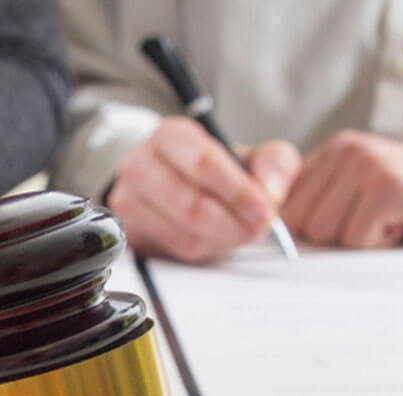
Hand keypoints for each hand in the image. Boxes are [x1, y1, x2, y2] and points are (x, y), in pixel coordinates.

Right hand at [106, 115, 300, 262]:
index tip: (265, 210)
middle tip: (258, 229)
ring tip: (240, 233)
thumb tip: (271, 192)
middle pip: (191, 206)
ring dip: (222, 240)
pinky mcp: (130, 234)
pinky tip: (217, 240)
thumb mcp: (252, 156)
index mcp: (170, 136)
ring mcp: (129, 202)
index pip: (202, 164)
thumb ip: (274, 164)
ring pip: (184, 235)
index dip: (237, 192)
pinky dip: (204, 251)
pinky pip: (175, 252)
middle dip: (233, 223)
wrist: (175, 188)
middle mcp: (140, 166)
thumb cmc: (215, 172)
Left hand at [281, 130, 402, 248]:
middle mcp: (346, 149)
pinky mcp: (390, 185)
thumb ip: (316, 207)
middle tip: (374, 221)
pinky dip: (381, 243)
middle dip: (334, 238)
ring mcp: (369, 163)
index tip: (342, 227)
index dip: (304, 233)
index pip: (282, 209)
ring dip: (360, 241)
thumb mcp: (355, 201)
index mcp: (331, 152)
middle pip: (300, 225)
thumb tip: (270, 235)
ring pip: (325, 234)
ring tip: (390, 220)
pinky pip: (357, 238)